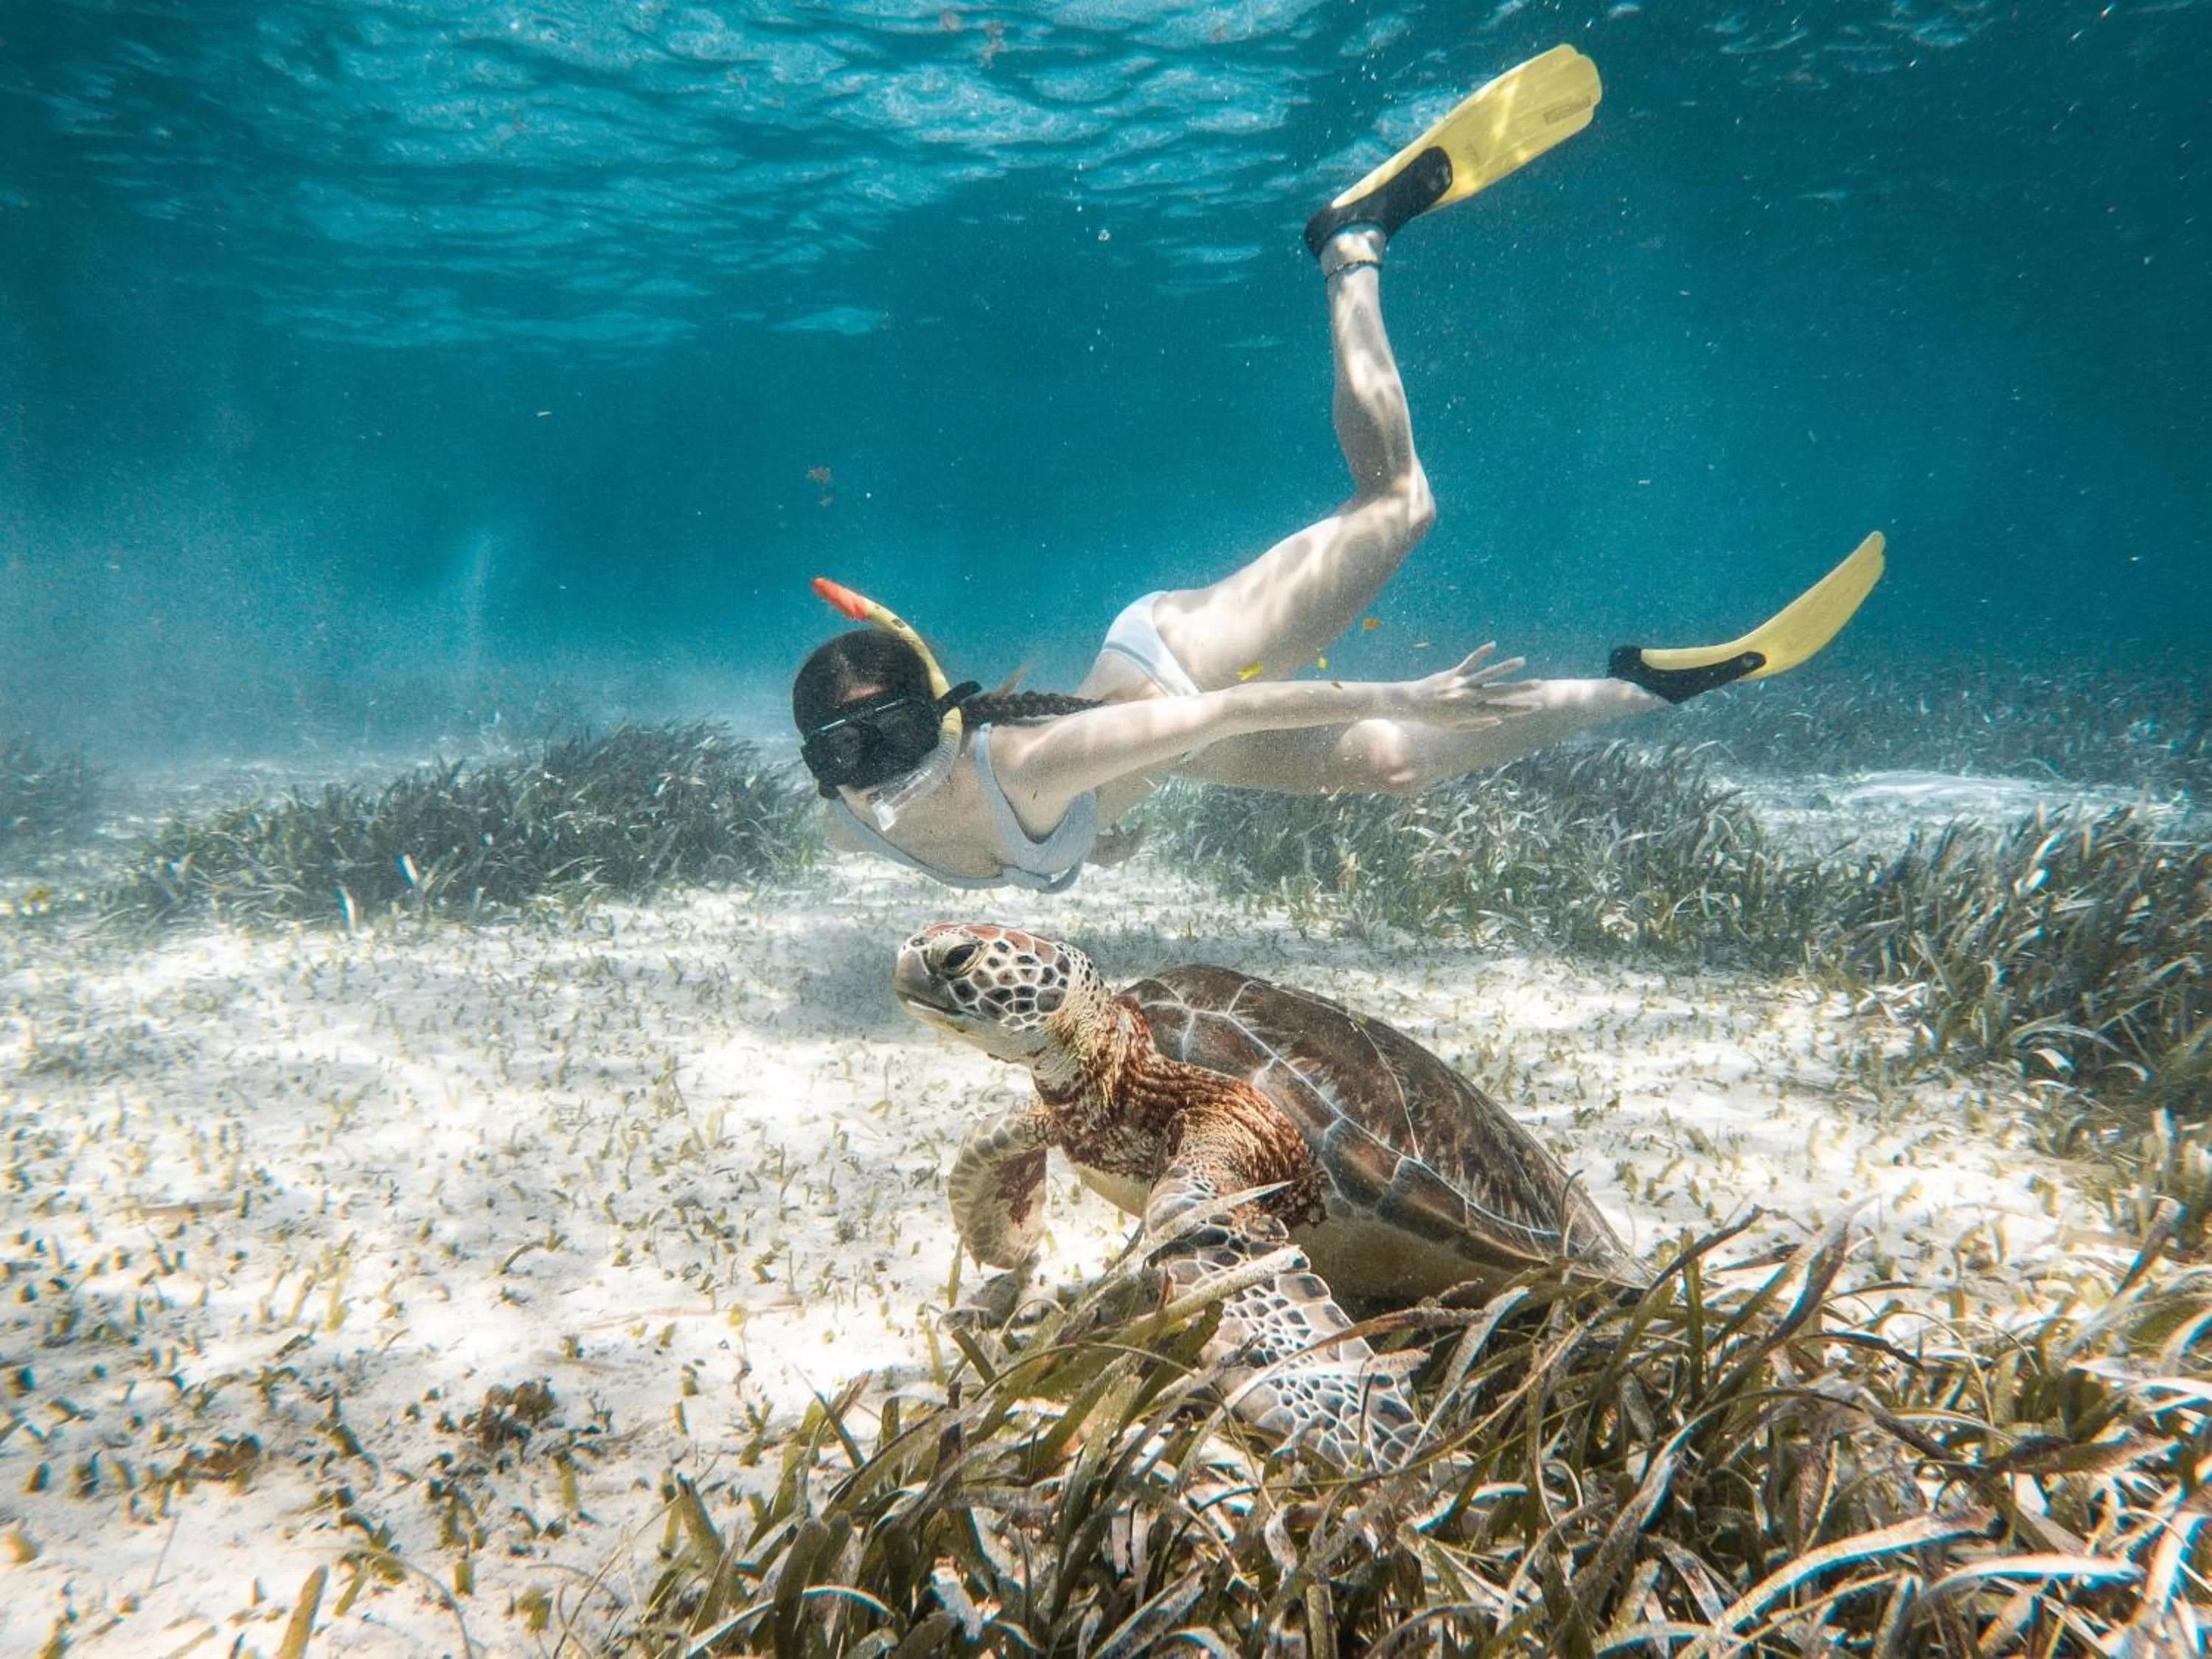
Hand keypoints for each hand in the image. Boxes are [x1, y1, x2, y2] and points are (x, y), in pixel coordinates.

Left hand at [1404, 643, 1531, 729]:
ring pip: (1488, 675)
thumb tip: (1499, 719)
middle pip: (1500, 692)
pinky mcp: (1453, 673)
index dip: (1521, 708)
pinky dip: (1481, 653)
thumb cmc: (1434, 718)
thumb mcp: (1456, 727)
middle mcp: (1469, 699)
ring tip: (1522, 661)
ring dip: (1506, 667)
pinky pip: (1470, 662)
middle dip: (1521, 688)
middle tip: (1539, 684)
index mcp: (1472, 713)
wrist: (1412, 704)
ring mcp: (1462, 685)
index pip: (1503, 710)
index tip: (1537, 705)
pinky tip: (1493, 645)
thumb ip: (1478, 725)